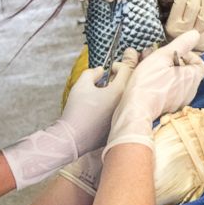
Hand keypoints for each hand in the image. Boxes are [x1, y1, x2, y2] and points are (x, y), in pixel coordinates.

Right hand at [2, 63, 131, 188]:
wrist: (73, 138)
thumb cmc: (77, 110)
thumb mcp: (81, 84)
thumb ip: (92, 72)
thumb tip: (101, 70)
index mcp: (119, 91)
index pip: (127, 70)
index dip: (117, 66)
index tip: (109, 70)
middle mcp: (126, 103)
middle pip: (130, 85)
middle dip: (120, 80)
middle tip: (108, 81)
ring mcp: (124, 116)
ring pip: (126, 99)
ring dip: (117, 94)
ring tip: (103, 95)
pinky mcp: (120, 126)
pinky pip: (122, 112)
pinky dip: (115, 108)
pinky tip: (102, 111)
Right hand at [104, 32, 203, 153]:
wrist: (136, 111)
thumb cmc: (148, 84)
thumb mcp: (162, 57)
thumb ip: (181, 44)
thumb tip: (195, 34)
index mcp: (192, 78)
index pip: (201, 64)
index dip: (189, 56)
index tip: (174, 53)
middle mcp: (190, 92)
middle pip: (189, 73)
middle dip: (175, 63)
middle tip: (159, 59)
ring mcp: (181, 101)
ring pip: (178, 82)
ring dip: (168, 73)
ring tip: (152, 69)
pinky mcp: (170, 108)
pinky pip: (171, 92)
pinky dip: (163, 85)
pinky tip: (150, 82)